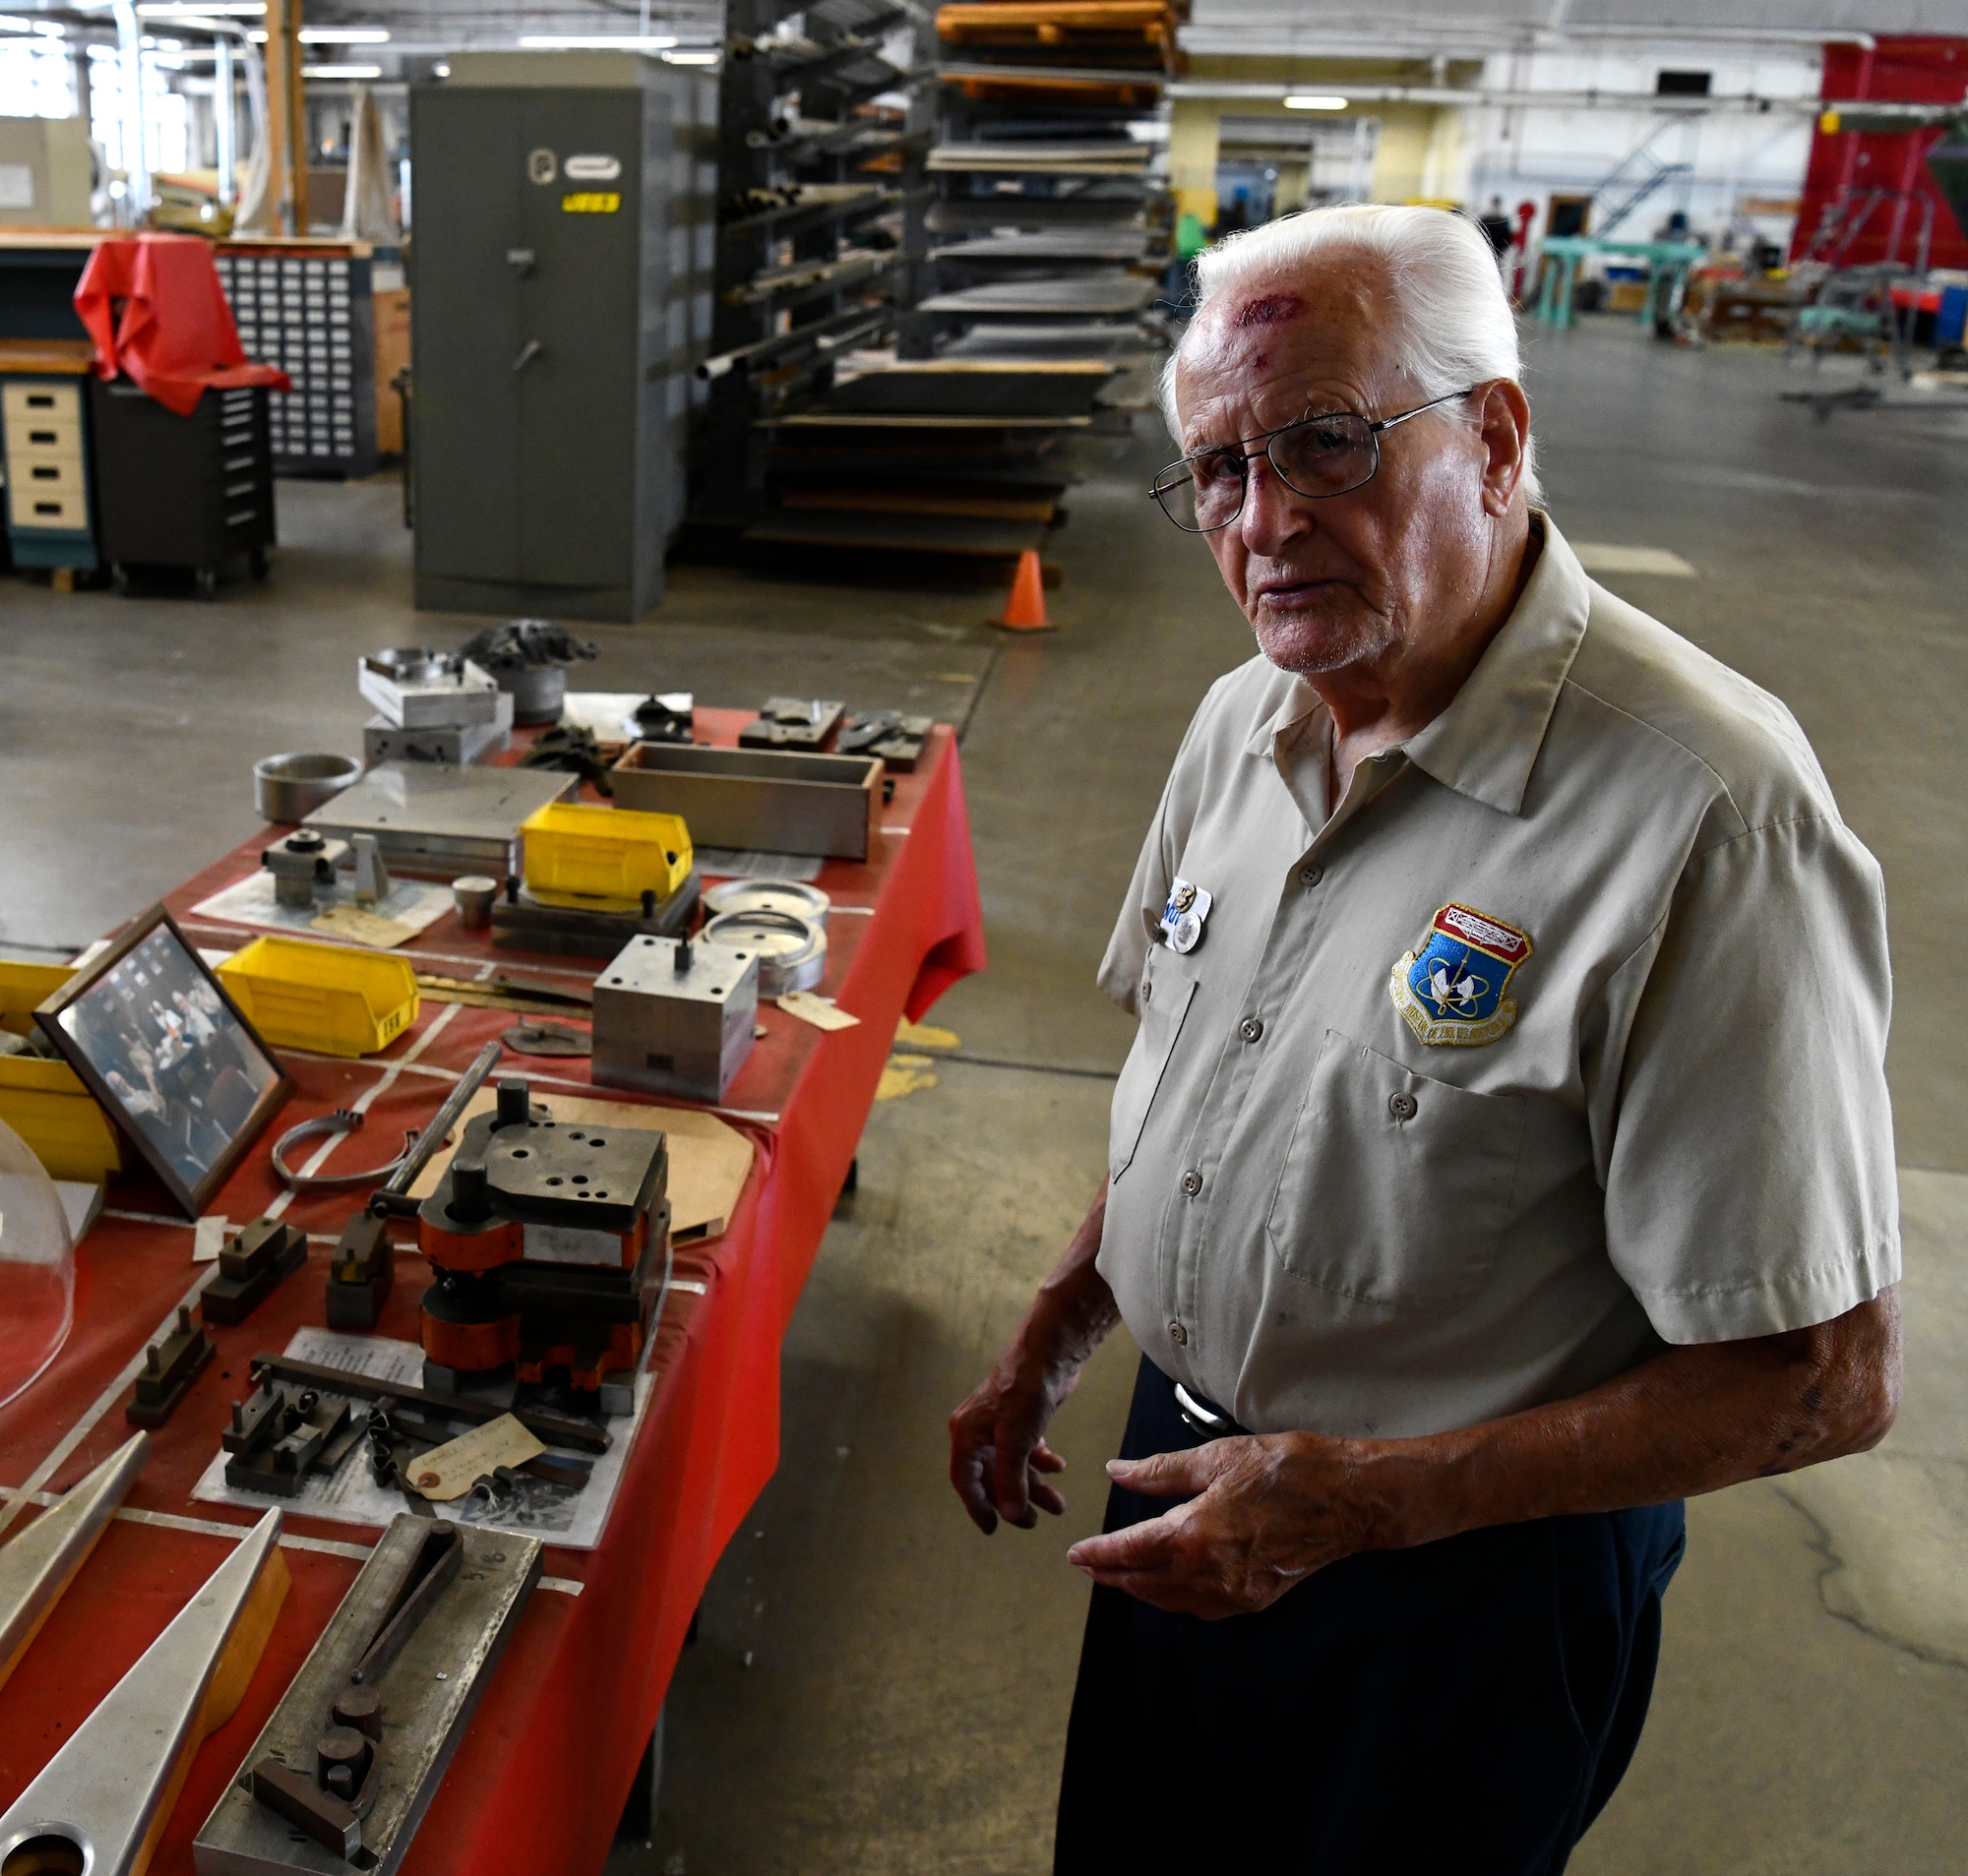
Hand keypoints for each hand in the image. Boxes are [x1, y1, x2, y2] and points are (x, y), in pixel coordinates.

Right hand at [949, 1353, 1069, 1534]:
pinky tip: (1058, 1467)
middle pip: (992, 1477)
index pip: (965, 1481)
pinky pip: (1027, 1451)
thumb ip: (1011, 1480)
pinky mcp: (1021, 1419)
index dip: (978, 1507)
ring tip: (1059, 1505)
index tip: (993, 1530)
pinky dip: (1041, 1463)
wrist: (1049, 1353)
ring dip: (1035, 1486)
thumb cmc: (1024, 1392)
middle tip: (1035, 1522)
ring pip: (1013, 1466)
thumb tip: (1011, 1516)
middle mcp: (979, 1431)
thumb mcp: (1015, 1441)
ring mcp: (1000, 1425)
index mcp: (967, 1435)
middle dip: (1015, 1501)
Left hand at [1066, 1433, 1388, 1619]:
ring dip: (1142, 1589)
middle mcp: (1211, 1573)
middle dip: (1113, 1575)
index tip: (1075, 1554)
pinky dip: (1178, 1597)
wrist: (1351, 1499)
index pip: (1131, 1551)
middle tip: (1088, 1567)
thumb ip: (1161, 1472)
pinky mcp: (1256, 1598)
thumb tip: (1118, 1473)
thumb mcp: (1219, 1457)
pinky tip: (1172, 1584)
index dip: (1099, 1554)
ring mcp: (1235, 1592)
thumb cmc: (1290, 1469)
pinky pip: (1203, 1606)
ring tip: (1120, 1575)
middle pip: (1145, 1583)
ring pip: (1172, 1600)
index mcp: (1196, 1535)